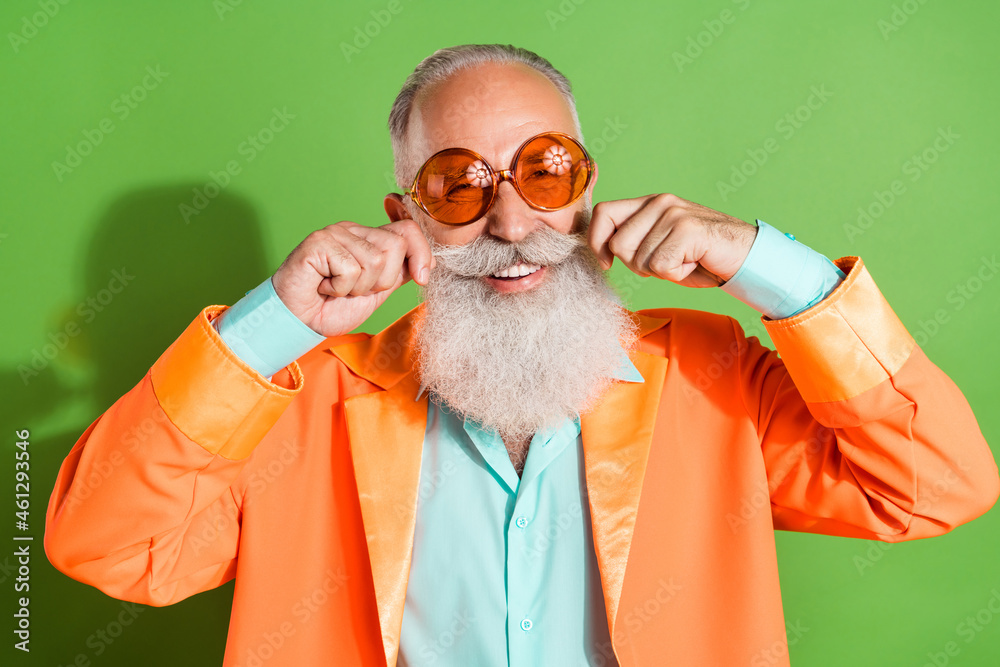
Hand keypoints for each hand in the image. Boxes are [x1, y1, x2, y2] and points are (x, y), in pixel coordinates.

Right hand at [271, 219, 434, 336]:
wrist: (300, 321)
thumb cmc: (332, 307)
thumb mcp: (377, 291)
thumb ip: (400, 273)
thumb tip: (429, 262)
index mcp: (370, 238)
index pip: (408, 230)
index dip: (421, 253)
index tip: (421, 278)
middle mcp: (354, 230)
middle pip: (395, 247)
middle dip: (381, 281)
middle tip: (356, 289)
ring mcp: (336, 233)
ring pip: (375, 261)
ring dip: (357, 287)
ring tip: (337, 288)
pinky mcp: (319, 242)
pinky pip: (349, 269)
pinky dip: (338, 288)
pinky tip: (324, 286)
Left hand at [588, 193, 756, 287]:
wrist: (743, 256)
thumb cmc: (698, 256)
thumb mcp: (657, 246)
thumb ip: (632, 241)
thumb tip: (601, 249)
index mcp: (648, 203)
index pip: (603, 213)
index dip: (596, 242)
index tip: (606, 264)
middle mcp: (659, 202)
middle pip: (618, 244)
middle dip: (637, 265)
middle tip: (665, 263)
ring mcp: (673, 214)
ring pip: (640, 260)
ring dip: (661, 271)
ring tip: (684, 260)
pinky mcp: (687, 229)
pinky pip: (661, 267)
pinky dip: (676, 275)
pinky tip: (693, 262)